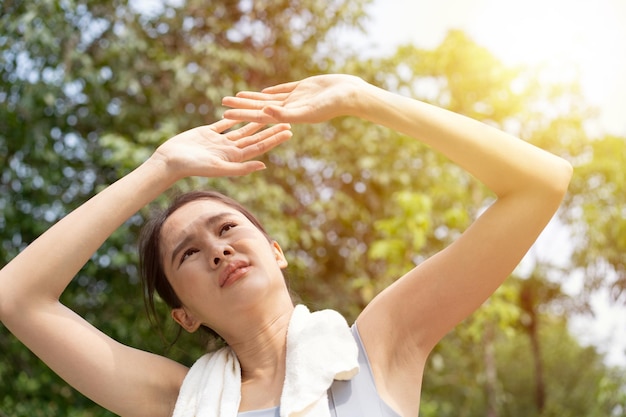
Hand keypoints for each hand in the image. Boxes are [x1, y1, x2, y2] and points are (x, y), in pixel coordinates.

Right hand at [151, 119, 290, 178]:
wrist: (170, 161)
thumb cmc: (193, 167)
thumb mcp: (219, 168)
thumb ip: (241, 168)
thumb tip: (264, 165)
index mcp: (234, 159)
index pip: (259, 146)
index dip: (274, 138)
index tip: (289, 130)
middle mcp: (229, 150)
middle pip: (254, 137)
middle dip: (270, 128)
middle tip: (286, 119)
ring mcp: (219, 141)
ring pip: (241, 129)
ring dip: (255, 121)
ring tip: (268, 112)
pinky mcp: (207, 133)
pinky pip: (224, 123)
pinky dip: (233, 116)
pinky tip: (243, 109)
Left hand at [222, 74, 366, 123]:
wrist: (350, 94)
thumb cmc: (332, 105)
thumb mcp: (307, 110)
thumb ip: (285, 113)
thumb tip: (264, 112)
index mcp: (288, 117)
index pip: (260, 117)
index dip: (242, 115)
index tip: (225, 115)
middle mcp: (290, 110)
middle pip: (260, 108)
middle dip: (242, 107)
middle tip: (223, 104)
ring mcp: (296, 99)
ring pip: (269, 99)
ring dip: (253, 99)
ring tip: (236, 96)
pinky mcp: (303, 89)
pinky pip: (283, 90)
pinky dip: (272, 91)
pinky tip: (263, 92)